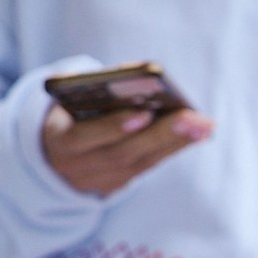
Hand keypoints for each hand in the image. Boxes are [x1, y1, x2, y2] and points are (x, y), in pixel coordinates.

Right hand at [42, 102, 212, 196]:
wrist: (51, 154)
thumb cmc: (68, 112)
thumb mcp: (71, 98)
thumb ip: (96, 86)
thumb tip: (137, 72)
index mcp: (59, 139)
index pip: (84, 137)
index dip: (113, 127)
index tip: (144, 113)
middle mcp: (78, 166)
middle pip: (122, 153)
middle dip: (160, 134)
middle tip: (193, 119)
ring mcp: (98, 180)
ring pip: (141, 163)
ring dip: (177, 142)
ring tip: (205, 125)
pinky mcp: (117, 185)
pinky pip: (148, 166)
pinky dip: (174, 148)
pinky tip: (199, 133)